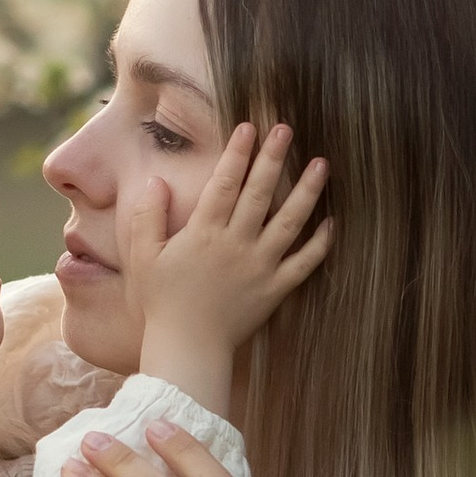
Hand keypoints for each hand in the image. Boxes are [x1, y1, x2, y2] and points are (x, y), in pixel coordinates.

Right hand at [129, 121, 330, 422]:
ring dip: (307, 191)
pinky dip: (320, 244)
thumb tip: (155, 181)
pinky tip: (332, 223)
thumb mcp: (143, 257)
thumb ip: (147, 216)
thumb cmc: (161, 303)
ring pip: (290, 222)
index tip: (249, 128)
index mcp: (205, 233)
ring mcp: (261, 266)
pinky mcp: (276, 289)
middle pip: (260, 193)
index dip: (237, 153)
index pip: (224, 183)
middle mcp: (237, 244)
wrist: (188, 348)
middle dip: (274, 158)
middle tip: (287, 129)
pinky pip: (305, 264)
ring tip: (322, 164)